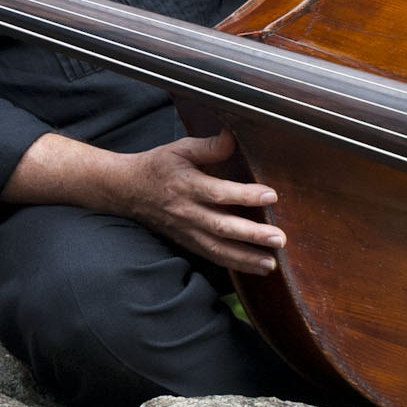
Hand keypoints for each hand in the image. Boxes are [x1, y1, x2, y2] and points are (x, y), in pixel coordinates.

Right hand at [107, 131, 284, 274]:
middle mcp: (186, 212)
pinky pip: (212, 256)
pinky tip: (256, 268)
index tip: (270, 196)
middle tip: (278, 239)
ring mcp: (186, 231)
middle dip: (251, 235)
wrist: (128, 190)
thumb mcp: (180, 148)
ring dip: (245, 258)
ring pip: (217, 249)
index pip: (218, 193)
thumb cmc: (158, 166)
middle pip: (221, 227)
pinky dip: (234, 264)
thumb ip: (208, 146)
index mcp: (186, 185)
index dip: (244, 195)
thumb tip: (233, 138)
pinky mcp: (187, 242)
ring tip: (271, 263)